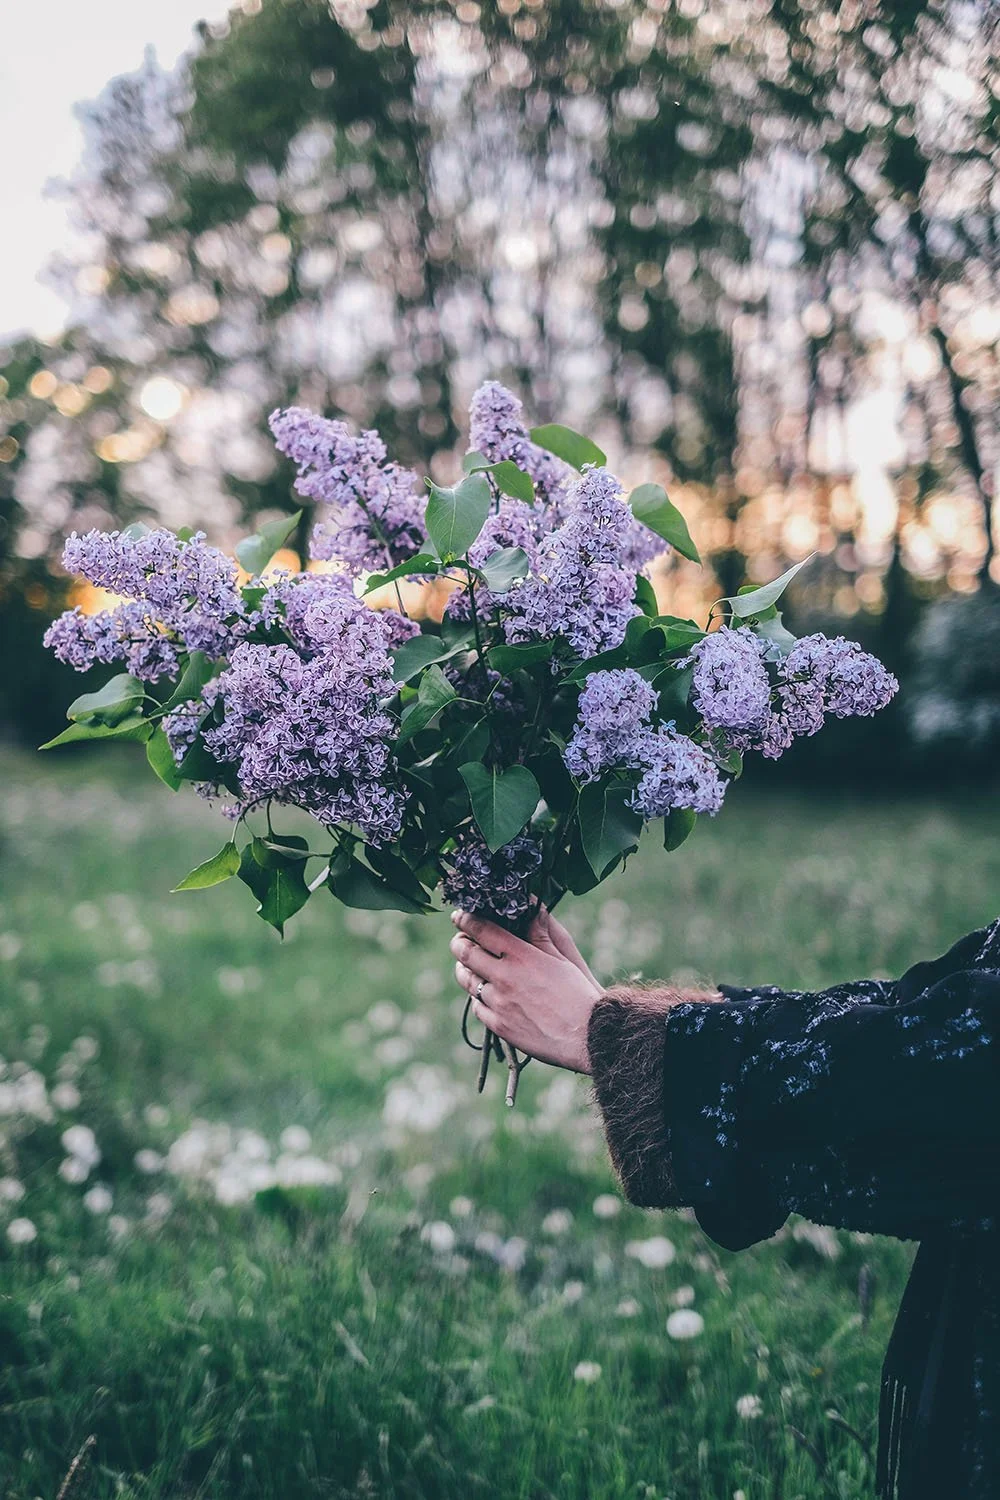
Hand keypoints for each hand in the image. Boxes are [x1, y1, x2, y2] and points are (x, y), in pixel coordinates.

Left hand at [450, 908, 602, 1073]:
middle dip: (459, 943)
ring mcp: (499, 1003)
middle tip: (460, 940)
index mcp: (521, 956)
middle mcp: (505, 977)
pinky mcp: (499, 1026)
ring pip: (467, 981)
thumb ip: (541, 933)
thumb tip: (532, 907)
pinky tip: (483, 994)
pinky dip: (477, 997)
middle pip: (465, 954)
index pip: (482, 930)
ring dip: (464, 969)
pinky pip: (477, 1007)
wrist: (587, 1036)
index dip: (466, 920)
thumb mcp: (562, 957)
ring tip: (466, 966)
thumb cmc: (578, 994)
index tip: (460, 916)